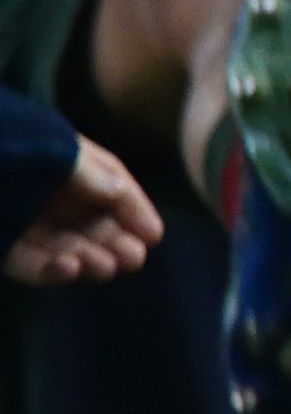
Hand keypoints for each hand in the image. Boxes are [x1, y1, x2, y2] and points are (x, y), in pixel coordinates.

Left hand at [6, 141, 160, 285]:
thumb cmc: (11, 143)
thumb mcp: (58, 152)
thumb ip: (91, 174)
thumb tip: (123, 197)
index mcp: (72, 167)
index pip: (114, 191)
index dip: (135, 212)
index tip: (153, 235)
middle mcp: (53, 197)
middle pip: (93, 226)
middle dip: (115, 243)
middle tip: (130, 258)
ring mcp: (26, 222)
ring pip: (67, 249)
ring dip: (89, 260)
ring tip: (103, 265)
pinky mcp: (3, 245)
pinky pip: (32, 264)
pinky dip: (52, 271)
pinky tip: (69, 268)